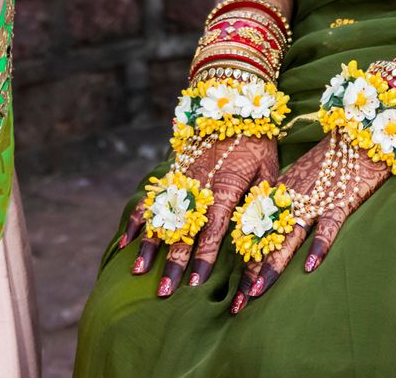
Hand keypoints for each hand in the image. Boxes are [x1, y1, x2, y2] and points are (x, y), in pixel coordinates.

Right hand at [121, 136, 277, 296]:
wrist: (233, 103)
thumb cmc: (258, 144)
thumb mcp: (268, 173)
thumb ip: (262, 205)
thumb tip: (261, 241)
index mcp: (226, 185)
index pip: (213, 229)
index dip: (204, 258)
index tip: (195, 284)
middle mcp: (198, 183)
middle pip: (183, 228)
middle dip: (173, 263)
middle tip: (164, 293)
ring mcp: (181, 177)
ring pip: (162, 214)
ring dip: (151, 244)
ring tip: (139, 271)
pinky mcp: (171, 172)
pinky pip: (150, 196)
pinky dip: (138, 218)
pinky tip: (127, 241)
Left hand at [233, 137, 389, 312]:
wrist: (360, 134)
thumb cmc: (332, 160)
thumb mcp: (301, 179)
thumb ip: (285, 204)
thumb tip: (268, 236)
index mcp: (280, 192)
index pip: (255, 230)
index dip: (243, 262)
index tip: (231, 293)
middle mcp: (292, 196)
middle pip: (267, 238)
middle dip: (250, 273)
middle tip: (236, 304)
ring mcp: (316, 198)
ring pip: (289, 235)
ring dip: (273, 263)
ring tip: (258, 290)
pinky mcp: (341, 198)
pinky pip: (329, 225)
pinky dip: (319, 244)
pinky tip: (310, 266)